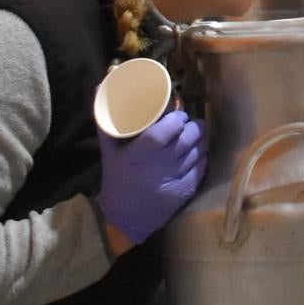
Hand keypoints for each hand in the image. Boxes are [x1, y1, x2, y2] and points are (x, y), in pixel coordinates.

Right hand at [95, 109, 205, 243]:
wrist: (126, 217)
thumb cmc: (117, 180)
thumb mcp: (109, 152)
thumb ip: (108, 121)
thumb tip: (100, 87)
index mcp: (139, 155)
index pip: (165, 132)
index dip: (177, 120)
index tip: (178, 115)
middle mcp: (159, 166)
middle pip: (187, 139)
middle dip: (193, 126)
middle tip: (189, 123)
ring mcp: (175, 179)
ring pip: (197, 151)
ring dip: (200, 139)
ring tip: (197, 133)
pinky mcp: (185, 190)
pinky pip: (201, 168)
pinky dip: (203, 156)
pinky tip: (199, 151)